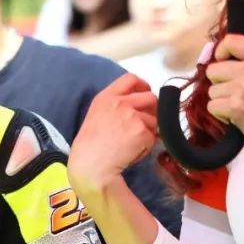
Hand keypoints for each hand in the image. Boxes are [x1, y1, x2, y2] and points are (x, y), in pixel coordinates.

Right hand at [69, 74, 157, 190]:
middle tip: (145, 123)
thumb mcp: (96, 116)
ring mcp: (133, 116)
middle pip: (150, 97)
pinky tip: (132, 152)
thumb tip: (138, 108)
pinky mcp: (142, 132)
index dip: (143, 85)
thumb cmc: (89, 146)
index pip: (131, 79)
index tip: (145, 92)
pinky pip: (153, 137)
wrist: (90, 165)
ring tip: (132, 144)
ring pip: (155, 120)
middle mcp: (120, 103)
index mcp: (106, 97)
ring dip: (148, 131)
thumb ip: (115, 106)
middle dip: (153, 110)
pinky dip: (146, 146)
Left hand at [206, 34, 243, 155]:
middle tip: (238, 93)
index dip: (221, 52)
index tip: (224, 63)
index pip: (230, 41)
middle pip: (213, 69)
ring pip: (211, 90)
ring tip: (241, 105)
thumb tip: (218, 53)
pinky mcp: (235, 106)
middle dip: (219, 83)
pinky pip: (211, 106)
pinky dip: (220, 114)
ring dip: (221, 100)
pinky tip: (237, 116)